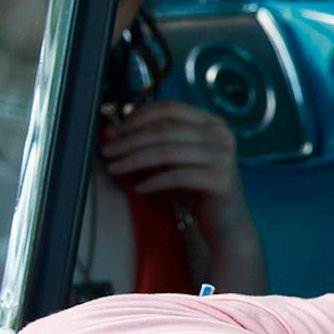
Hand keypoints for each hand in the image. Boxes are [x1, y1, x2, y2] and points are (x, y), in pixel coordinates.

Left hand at [99, 101, 265, 289]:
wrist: (226, 224)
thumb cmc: (197, 191)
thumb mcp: (174, 162)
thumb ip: (152, 144)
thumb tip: (112, 133)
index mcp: (212, 122)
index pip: (170, 109)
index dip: (138, 117)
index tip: (114, 132)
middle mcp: (221, 135)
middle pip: (165, 129)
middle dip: (130, 140)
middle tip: (107, 151)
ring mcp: (223, 157)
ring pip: (168, 151)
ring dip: (135, 159)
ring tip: (114, 168)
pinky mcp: (221, 180)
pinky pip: (177, 176)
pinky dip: (153, 182)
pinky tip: (138, 188)